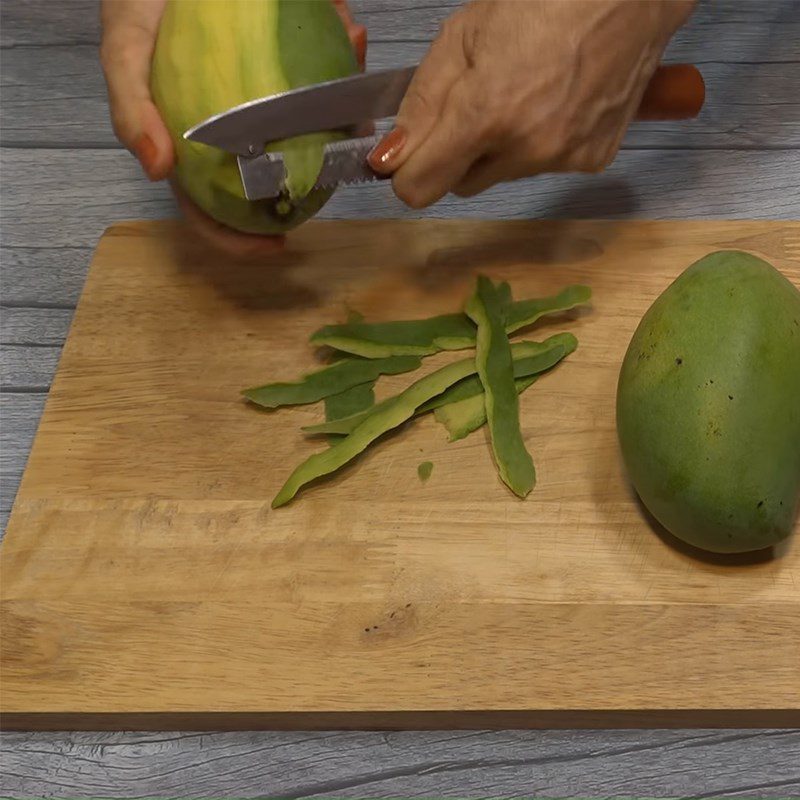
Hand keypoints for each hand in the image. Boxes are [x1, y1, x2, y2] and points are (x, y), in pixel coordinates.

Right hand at [100, 0, 366, 256]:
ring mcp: (267, 96)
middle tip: (343, 176)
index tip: (276, 246)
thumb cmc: (140, 5)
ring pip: (310, 126)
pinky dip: (340, 52)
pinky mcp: (289, 58)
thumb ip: (133, 108)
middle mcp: (237, 129)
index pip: (213, 208)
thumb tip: (158, 171)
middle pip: (275, 175)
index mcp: (196, 146)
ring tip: (360, 110)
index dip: (239, 239)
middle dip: (313, 183)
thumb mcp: (124, 52)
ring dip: (341, 118)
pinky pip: (323, 65)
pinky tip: (351, 37)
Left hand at [368, 0, 695, 207]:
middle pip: (459, 184)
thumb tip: (389, 158)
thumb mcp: (463, 35)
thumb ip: (422, 103)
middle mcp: (527, 148)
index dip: (406, 171)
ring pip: (500, 176)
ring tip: (524, 93)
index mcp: (487, 113)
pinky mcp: (591, 160)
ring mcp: (563, 158)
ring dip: (498, 148)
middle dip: (456, 154)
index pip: (419, 187)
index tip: (407, 153)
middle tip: (477, 103)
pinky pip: (541, 168)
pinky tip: (555, 102)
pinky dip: (538, 145)